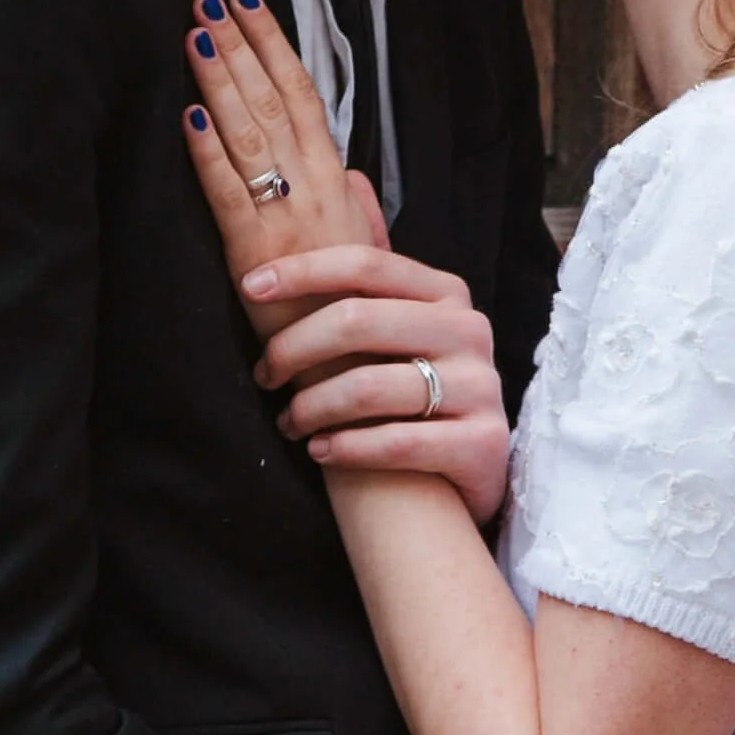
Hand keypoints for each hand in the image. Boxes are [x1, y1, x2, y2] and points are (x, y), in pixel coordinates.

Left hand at [181, 0, 375, 338]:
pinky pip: (228, 195)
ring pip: (251, 135)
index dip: (276, 48)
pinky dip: (206, 154)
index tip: (250, 5)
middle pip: (275, 103)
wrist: (368, 379)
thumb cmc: (364, 322)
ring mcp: (286, 220)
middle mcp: (317, 192)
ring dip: (219, 80)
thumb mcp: (372, 256)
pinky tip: (188, 116)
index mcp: (339, 187)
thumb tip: (355, 173)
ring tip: (195, 35)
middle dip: (240, 46)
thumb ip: (363, 213)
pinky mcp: (254, 256)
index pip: (306, 98)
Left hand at [248, 248, 511, 524]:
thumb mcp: (400, 339)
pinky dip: (346, 447)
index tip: (250, 287)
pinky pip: (397, 442)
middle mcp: (468, 331)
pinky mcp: (484, 443)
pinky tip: (321, 451)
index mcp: (445, 294)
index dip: (303, 271)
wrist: (472, 469)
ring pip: (369, 387)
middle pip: (357, 320)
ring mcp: (481, 387)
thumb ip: (360, 304)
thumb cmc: (415, 396)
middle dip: (293, 348)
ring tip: (289, 424)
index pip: (365, 264)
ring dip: (311, 408)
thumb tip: (269, 272)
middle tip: (264, 377)